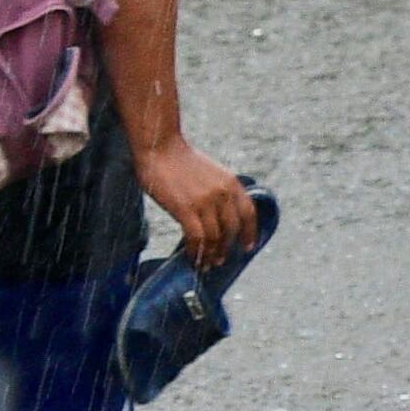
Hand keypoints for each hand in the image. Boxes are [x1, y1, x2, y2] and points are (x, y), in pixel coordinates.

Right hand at [143, 139, 257, 268]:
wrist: (160, 147)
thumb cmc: (180, 161)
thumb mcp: (211, 173)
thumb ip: (219, 192)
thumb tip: (219, 218)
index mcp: (231, 183)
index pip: (248, 213)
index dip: (249, 233)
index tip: (247, 247)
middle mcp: (222, 193)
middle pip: (231, 229)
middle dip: (226, 248)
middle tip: (220, 260)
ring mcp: (205, 202)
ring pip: (215, 237)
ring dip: (211, 254)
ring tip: (206, 263)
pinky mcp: (186, 209)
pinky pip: (197, 238)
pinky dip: (196, 252)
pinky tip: (192, 259)